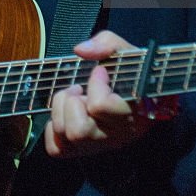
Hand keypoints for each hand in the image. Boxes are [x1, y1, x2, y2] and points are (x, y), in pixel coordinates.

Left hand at [44, 30, 153, 157]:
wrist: (141, 95)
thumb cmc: (134, 75)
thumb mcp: (127, 52)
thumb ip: (107, 44)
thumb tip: (80, 50)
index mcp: (133, 114)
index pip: (100, 106)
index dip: (95, 84)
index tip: (100, 72)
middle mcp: (116, 137)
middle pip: (79, 130)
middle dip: (72, 102)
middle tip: (80, 89)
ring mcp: (98, 146)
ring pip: (67, 137)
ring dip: (62, 111)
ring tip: (75, 98)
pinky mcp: (81, 150)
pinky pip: (56, 148)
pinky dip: (54, 129)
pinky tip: (66, 114)